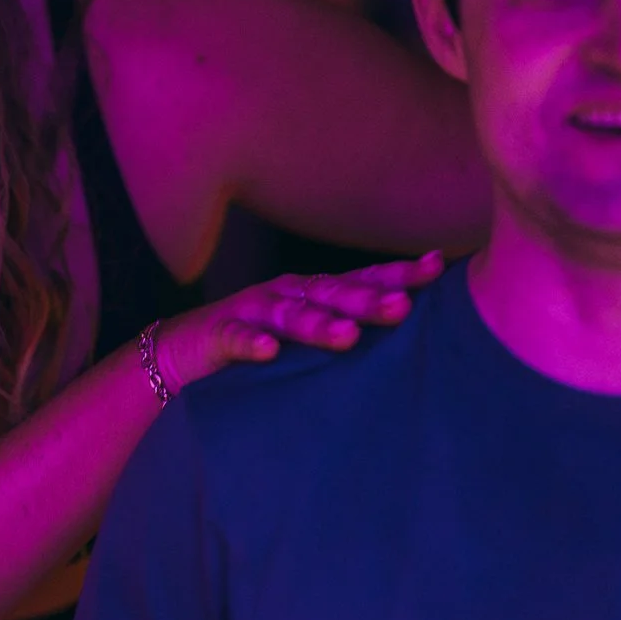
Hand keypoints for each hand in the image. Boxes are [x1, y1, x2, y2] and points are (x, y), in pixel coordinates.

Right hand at [153, 252, 444, 392]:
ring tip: (347, 336)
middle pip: (332, 293)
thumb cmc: (258, 342)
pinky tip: (268, 352)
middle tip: (403, 308)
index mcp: (313, 292)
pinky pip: (236, 338)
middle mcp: (286, 294)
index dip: (398, 274)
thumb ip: (348, 329)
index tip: (437, 268)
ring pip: (290, 316)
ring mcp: (252, 312)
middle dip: (367, 300)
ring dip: (318, 324)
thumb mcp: (307, 335)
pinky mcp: (218, 336)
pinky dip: (251, 344)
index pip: (361, 279)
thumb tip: (412, 335)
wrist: (183, 350)